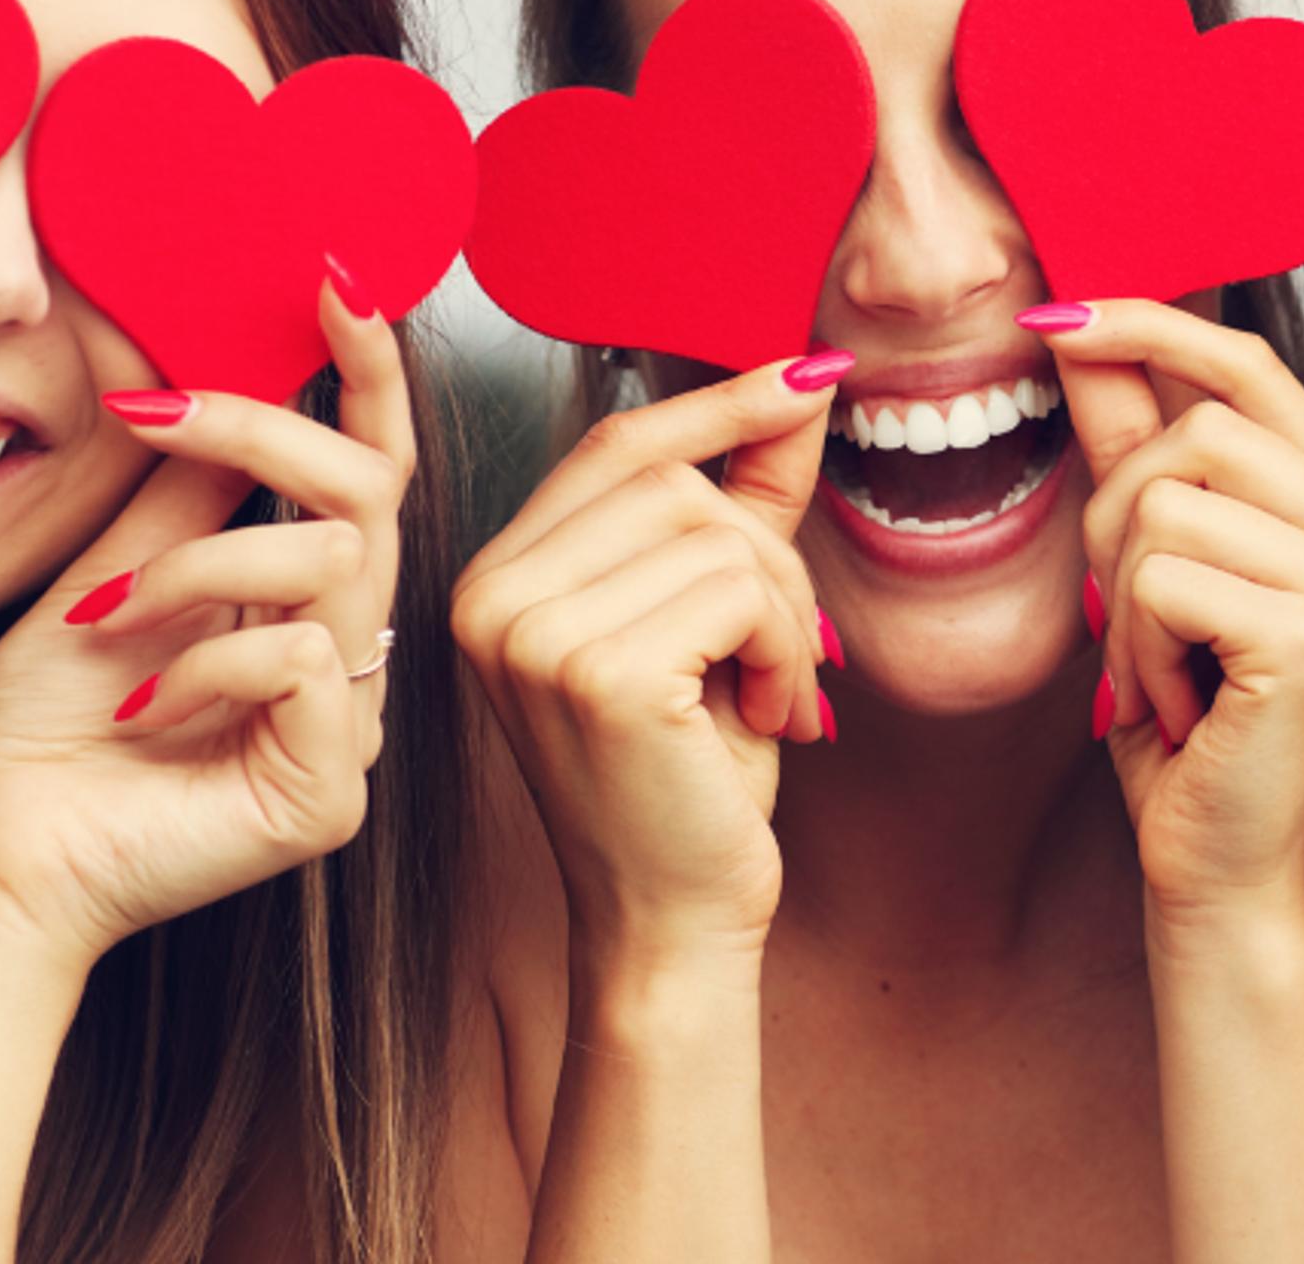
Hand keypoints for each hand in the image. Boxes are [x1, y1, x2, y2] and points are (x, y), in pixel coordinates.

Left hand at [0, 277, 408, 977]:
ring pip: (336, 565)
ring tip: (106, 616)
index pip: (369, 468)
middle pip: (371, 494)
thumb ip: (191, 482)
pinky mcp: (326, 796)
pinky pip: (305, 662)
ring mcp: (344, 732)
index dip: (368, 371)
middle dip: (259, 431)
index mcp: (301, 607)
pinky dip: (205, 659)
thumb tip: (241, 360)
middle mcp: (342, 662)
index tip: (331, 277)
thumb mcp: (112, 563)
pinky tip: (135, 706)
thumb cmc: (26, 730)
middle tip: (147, 411)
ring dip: (195, 566)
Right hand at [450, 357, 837, 955]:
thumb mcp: (710, 624)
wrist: (672, 927)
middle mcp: (491, 598)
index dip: (720, 404)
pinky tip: (770, 716)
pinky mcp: (598, 673)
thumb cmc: (687, 788)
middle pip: (677, 480)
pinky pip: (740, 588)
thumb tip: (796, 390)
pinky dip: (786, 647)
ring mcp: (534, 635)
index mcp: (498, 580)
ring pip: (717, 531)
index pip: (617, 444)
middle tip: (789, 651)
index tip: (811, 377)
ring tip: (773, 691)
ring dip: (786, 611)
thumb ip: (740, 506)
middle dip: (769, 554)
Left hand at [1037, 301, 1303, 927]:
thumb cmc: (1189, 725)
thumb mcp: (1151, 567)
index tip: (1055, 318)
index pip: (1250, 369)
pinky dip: (1134, 644)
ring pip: (1167, 501)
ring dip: (1123, 595)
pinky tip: (1175, 705)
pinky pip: (1163, 577)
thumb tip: (1075, 331)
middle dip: (1115, 515)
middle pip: (1193, 429)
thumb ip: (1128, 447)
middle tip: (1131, 620)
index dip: (1150, 327)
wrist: (1219, 867)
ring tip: (1162, 670)